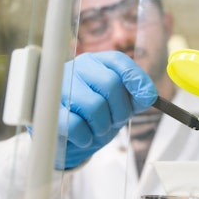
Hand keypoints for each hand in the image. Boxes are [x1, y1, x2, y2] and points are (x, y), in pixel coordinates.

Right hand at [56, 51, 157, 169]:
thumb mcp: (121, 104)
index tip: (149, 97)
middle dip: (121, 110)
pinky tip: (84, 137)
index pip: (119, 61)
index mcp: (97, 63)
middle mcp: (76, 68)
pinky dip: (86, 137)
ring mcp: (59, 87)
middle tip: (117, 121)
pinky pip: (75, 125)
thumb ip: (137, 97)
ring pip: (94, 106)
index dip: (137, 78)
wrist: (67, 137)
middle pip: (110, 84)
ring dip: (103, 126)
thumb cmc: (97, 115)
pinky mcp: (48, 111)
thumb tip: (149, 95)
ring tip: (99, 129)